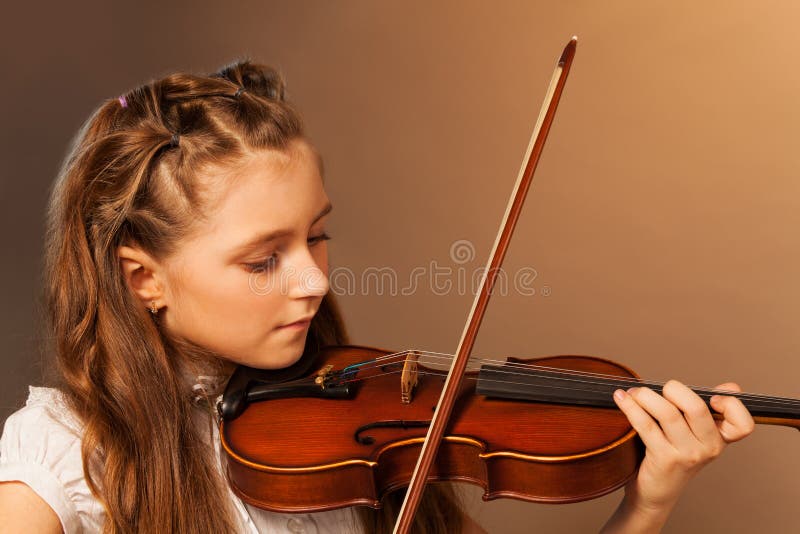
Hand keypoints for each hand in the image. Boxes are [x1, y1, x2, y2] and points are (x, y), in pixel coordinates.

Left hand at [601, 380, 753, 532]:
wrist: (656, 492)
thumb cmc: (674, 454)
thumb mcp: (696, 434)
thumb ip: (708, 409)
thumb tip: (730, 387)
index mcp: (720, 439)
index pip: (743, 425)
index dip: (732, 405)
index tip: (713, 397)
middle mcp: (708, 448)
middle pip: (697, 408)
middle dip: (674, 389)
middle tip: (660, 389)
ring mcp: (686, 455)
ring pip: (668, 413)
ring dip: (645, 396)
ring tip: (634, 392)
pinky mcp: (663, 459)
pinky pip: (645, 425)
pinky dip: (630, 407)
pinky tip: (621, 398)